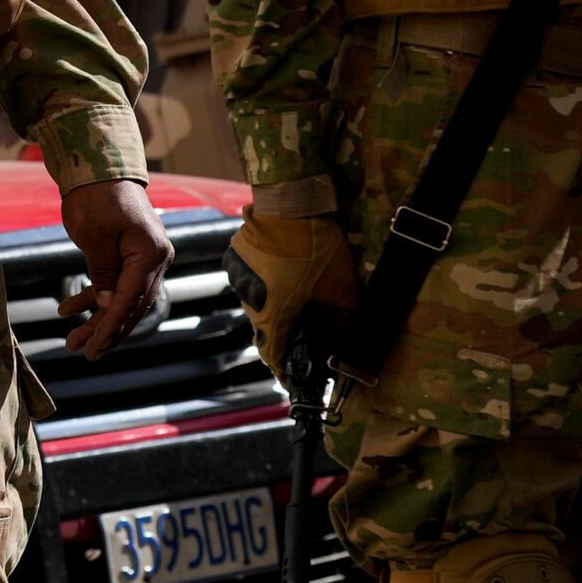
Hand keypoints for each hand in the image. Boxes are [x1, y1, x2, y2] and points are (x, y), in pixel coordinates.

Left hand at [55, 180, 171, 358]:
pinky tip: (69, 308)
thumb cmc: (95, 197)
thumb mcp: (94, 238)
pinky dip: (95, 297)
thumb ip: (103, 274)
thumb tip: (106, 308)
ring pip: (123, 298)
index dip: (111, 326)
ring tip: (73, 339)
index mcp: (151, 254)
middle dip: (106, 330)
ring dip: (98, 318)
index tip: (94, 349)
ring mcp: (146, 258)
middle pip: (132, 305)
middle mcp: (156, 259)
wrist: (98, 167)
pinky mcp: (132, 256)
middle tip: (84, 352)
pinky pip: (116, 284)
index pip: (130, 299)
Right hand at [228, 210, 357, 377]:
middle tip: (305, 335)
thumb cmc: (316, 249)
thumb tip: (346, 343)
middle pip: (265, 330)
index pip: (273, 356)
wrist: (289, 203)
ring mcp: (238, 278)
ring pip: (257, 305)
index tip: (294, 379)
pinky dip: (265, 286)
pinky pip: (250, 282)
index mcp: (273, 314)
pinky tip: (285, 275)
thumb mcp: (342, 289)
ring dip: (274, 308)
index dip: (284, 371)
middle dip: (284, 336)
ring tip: (297, 299)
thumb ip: (345, 322)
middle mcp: (250, 301)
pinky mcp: (235, 258)